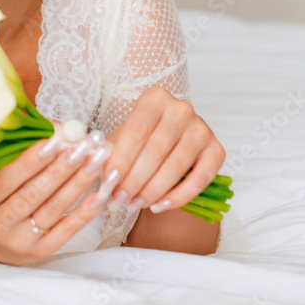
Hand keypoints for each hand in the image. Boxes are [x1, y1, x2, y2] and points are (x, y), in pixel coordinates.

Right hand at [0, 121, 109, 265]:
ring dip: (78, 183)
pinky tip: (98, 195)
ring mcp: (21, 241)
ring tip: (95, 161)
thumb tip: (55, 129)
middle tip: (83, 147)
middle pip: (34, 193)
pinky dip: (83, 213)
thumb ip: (16, 155)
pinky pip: (66, 231)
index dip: (31, 159)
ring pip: (53, 209)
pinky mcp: (40, 252)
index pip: (7, 179)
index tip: (55, 140)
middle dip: (62, 168)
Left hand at [96, 87, 225, 215]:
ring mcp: (202, 129)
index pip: (136, 131)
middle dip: (134, 181)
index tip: (108, 182)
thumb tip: (87, 163)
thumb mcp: (121, 136)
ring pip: (175, 166)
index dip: (121, 159)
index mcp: (155, 98)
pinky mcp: (217, 150)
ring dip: (152, 191)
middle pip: (155, 151)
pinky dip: (179, 196)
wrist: (171, 135)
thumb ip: (107, 149)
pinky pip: (199, 179)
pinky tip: (159, 206)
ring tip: (134, 205)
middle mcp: (182, 109)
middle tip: (118, 200)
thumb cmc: (142, 137)